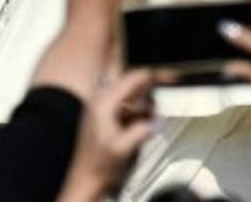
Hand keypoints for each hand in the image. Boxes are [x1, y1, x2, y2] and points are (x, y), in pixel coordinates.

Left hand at [62, 69, 156, 199]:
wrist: (86, 178)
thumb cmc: (98, 165)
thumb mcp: (124, 148)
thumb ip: (141, 130)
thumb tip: (154, 120)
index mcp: (102, 104)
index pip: (128, 80)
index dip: (147, 75)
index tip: (161, 72)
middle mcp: (99, 103)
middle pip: (128, 85)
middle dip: (147, 88)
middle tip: (164, 85)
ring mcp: (100, 111)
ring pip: (127, 97)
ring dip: (143, 102)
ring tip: (154, 112)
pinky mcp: (103, 119)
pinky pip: (124, 108)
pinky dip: (137, 111)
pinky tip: (145, 121)